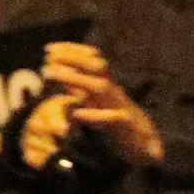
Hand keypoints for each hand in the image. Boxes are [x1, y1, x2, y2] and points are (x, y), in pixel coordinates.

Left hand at [21, 42, 163, 168]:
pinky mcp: (125, 128)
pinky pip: (112, 118)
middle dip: (71, 58)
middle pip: (95, 67)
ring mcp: (119, 107)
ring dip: (76, 79)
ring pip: (100, 87)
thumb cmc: (118, 124)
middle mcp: (112, 92)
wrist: (145, 145)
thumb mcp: (98, 104)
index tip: (49, 48)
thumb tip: (60, 78)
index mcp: (107, 85)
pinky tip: (77, 114)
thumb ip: (80, 91)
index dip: (71, 51)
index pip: (91, 60)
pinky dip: (94, 115)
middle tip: (48, 56)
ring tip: (53, 74)